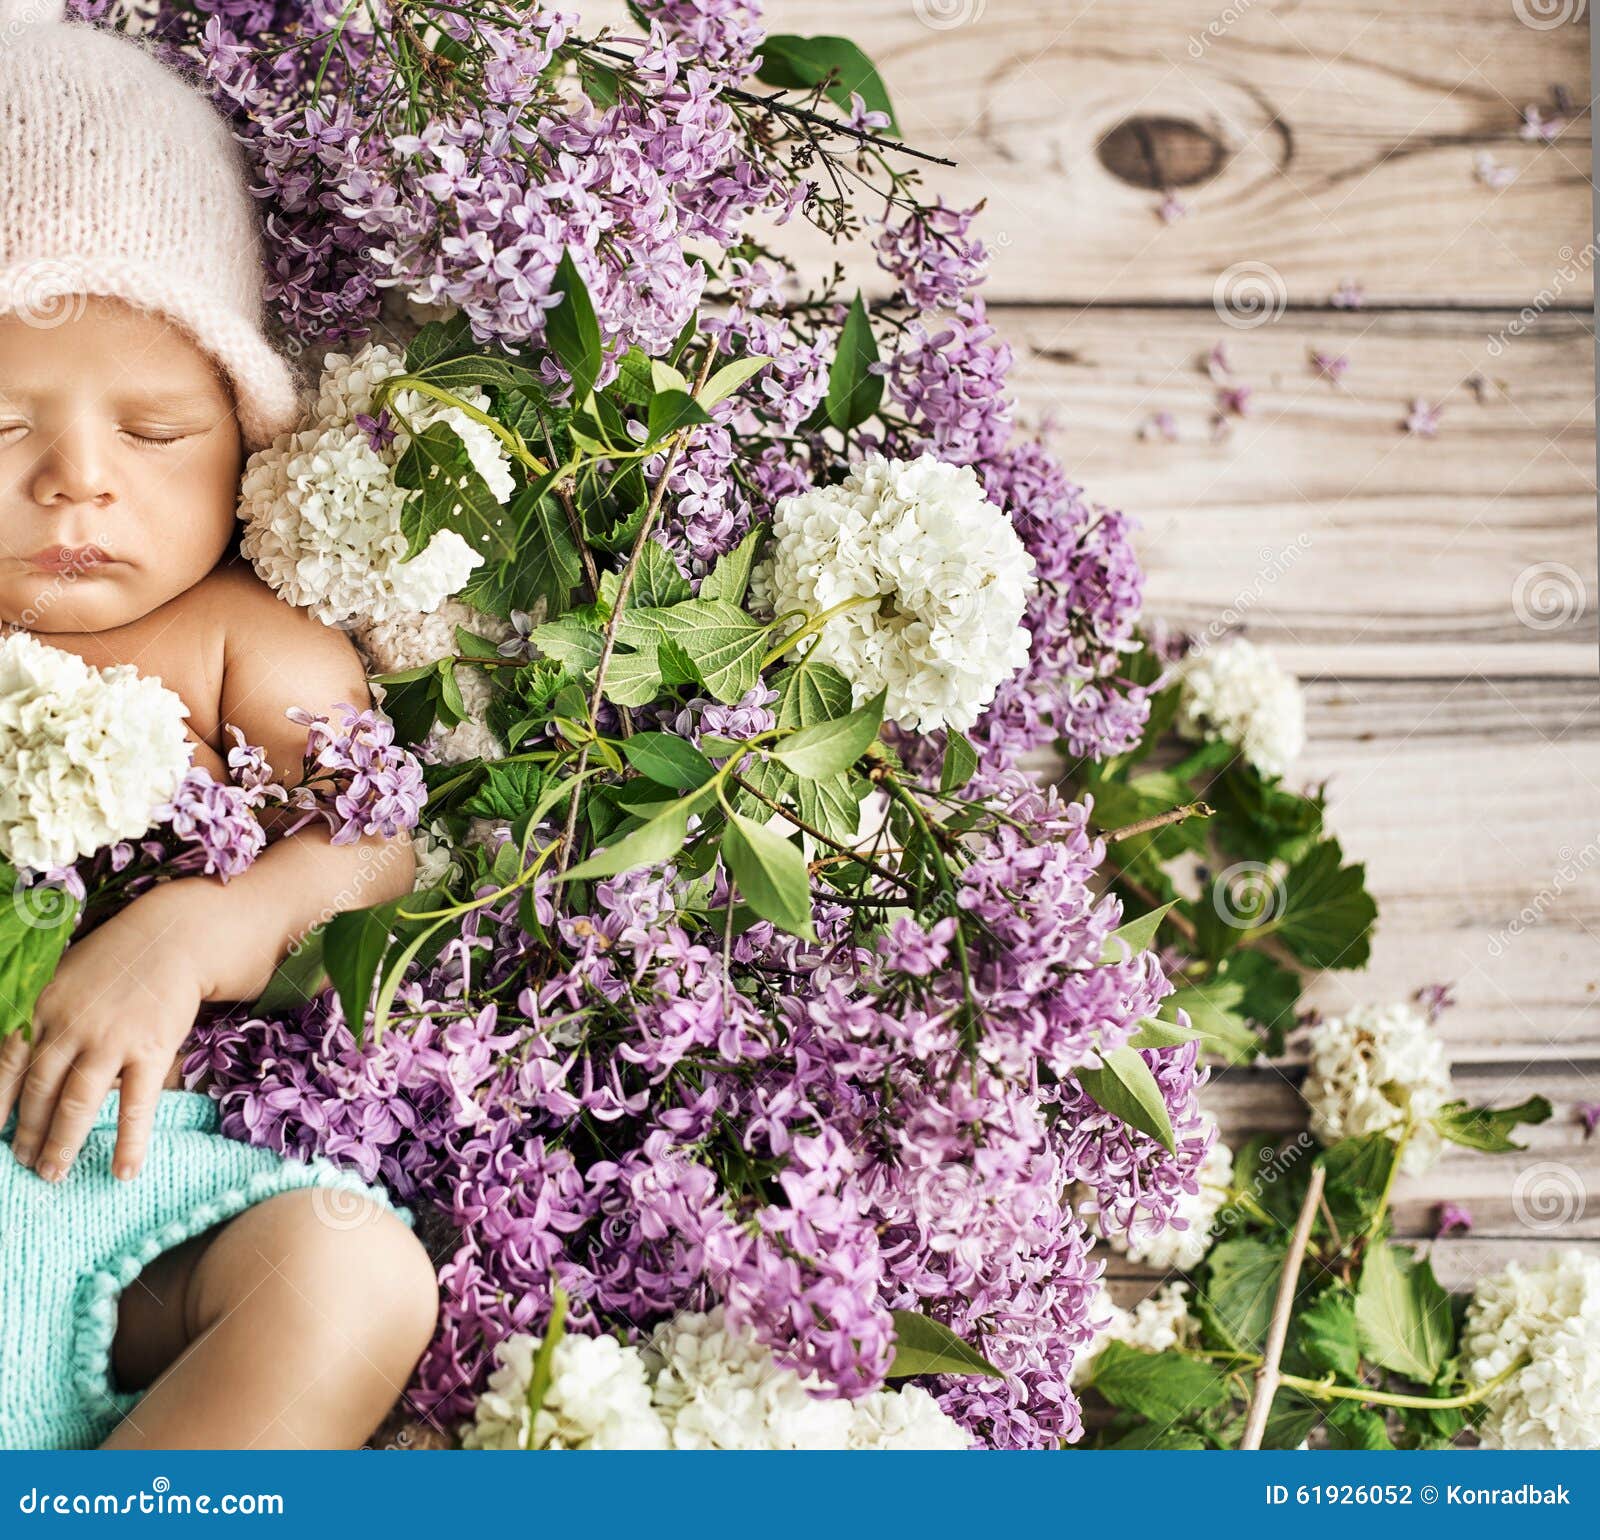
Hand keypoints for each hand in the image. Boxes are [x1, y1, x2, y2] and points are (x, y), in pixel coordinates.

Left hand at [0, 885, 208, 1182]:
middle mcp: (69, 1026)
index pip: (6, 1064)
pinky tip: (124, 1170)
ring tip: (52, 1174)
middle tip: (24, 1164)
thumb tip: (13, 1060)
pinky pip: (135, 1104)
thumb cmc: (113, 961)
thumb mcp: (60, 978)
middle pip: (38, 1090)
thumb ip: (36, 1017)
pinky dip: (129, 1141)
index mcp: (41, 1007)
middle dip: (28, 1132)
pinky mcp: (150, 1049)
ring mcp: (110, 1039)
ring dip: (61, 1143)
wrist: (171, 938)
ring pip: (76, 1102)